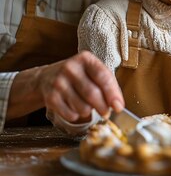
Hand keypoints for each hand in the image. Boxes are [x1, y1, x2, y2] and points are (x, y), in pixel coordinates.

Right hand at [7, 51, 123, 122]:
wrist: (46, 78)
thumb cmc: (78, 76)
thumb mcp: (92, 72)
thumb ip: (108, 85)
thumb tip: (118, 105)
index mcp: (85, 59)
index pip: (102, 76)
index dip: (112, 93)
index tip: (119, 107)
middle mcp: (70, 68)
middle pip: (92, 93)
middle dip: (103, 107)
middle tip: (107, 113)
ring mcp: (58, 82)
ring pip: (82, 107)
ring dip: (89, 112)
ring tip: (88, 107)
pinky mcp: (50, 97)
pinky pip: (70, 114)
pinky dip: (77, 116)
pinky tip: (75, 109)